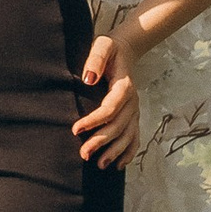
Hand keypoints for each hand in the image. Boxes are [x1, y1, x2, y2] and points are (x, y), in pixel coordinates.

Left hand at [72, 30, 139, 169]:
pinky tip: (119, 164)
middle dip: (102, 141)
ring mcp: (134, 110)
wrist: (125, 50)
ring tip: (100, 165)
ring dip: (115, 151)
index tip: (76, 129)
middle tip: (84, 154)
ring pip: (128, 135)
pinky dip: (129, 152)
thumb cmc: (110, 48)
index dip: (94, 121)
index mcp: (124, 86)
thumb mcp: (102, 46)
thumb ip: (96, 59)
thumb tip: (89, 79)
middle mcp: (132, 101)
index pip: (110, 108)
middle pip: (118, 126)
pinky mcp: (133, 116)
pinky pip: (135, 137)